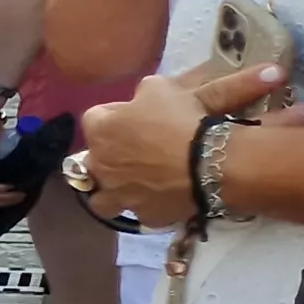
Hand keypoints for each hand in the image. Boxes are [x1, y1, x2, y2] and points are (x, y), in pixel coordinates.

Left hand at [79, 63, 301, 219]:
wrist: (209, 163)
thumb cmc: (180, 120)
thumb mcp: (160, 88)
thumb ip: (142, 92)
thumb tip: (141, 97)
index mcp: (99, 130)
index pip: (96, 117)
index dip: (115, 114)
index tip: (136, 115)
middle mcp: (99, 165)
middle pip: (93, 158)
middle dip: (109, 154)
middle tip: (136, 150)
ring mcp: (118, 194)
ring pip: (101, 197)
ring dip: (112, 190)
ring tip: (131, 185)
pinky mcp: (142, 215)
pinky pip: (137, 212)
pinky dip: (145, 206)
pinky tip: (159, 200)